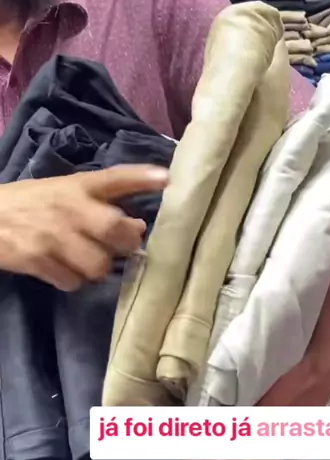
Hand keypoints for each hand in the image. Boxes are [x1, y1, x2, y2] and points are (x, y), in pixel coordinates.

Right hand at [0, 165, 167, 290]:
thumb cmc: (31, 204)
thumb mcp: (63, 191)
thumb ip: (98, 203)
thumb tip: (138, 226)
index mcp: (78, 186)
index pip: (114, 178)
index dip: (142, 178)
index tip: (167, 178)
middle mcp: (69, 208)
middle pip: (115, 229)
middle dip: (126, 243)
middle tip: (121, 246)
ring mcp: (53, 235)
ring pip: (98, 264)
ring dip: (97, 268)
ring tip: (84, 259)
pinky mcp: (37, 259)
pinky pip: (72, 281)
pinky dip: (72, 280)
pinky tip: (61, 268)